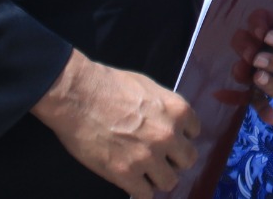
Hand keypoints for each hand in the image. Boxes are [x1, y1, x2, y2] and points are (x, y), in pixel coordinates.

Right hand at [31, 50, 197, 198]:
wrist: (78, 95)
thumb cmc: (110, 85)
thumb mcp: (149, 88)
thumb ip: (165, 109)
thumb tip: (170, 123)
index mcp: (177, 111)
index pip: (194, 134)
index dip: (180, 138)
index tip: (169, 141)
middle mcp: (168, 135)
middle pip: (187, 161)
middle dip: (174, 160)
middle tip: (158, 158)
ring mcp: (148, 156)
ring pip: (169, 182)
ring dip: (157, 178)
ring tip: (144, 172)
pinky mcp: (126, 173)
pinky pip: (145, 195)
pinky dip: (139, 191)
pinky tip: (130, 182)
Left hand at [246, 12, 272, 126]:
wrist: (244, 37)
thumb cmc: (256, 24)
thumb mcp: (260, 16)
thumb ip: (259, 20)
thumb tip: (260, 33)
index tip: (267, 37)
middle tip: (258, 60)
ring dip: (266, 83)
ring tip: (247, 72)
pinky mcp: (258, 91)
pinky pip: (261, 104)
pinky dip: (264, 111)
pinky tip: (269, 119)